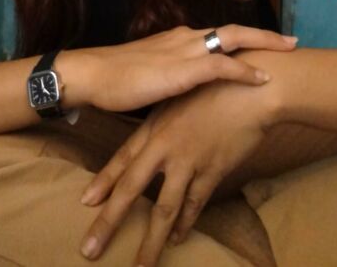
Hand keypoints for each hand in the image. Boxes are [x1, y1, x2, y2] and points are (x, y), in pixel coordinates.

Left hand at [79, 65, 283, 265]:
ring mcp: (187, 162)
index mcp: (155, 127)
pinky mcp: (211, 172)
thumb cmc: (216, 87)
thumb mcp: (181, 98)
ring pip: (164, 209)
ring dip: (151, 241)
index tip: (86, 203)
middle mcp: (165, 147)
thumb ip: (164, 123)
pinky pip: (194, 205)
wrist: (251, 91)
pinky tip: (178, 238)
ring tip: (140, 266)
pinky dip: (185, 224)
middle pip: (131, 190)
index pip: (122, 159)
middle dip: (108, 221)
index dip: (104, 182)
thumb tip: (152, 142)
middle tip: (90, 249)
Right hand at [80, 24, 296, 111]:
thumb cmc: (116, 80)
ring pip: (234, 40)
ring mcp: (185, 50)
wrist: (93, 75)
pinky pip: (222, 66)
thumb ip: (171, 79)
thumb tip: (184, 94)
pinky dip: (244, 71)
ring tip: (288, 51)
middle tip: (292, 41)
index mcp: (179, 40)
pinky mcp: (183, 69)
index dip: (245, 40)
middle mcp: (186, 38)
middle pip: (234, 31)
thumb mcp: (151, 77)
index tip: (266, 44)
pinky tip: (262, 79)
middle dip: (265, 36)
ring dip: (264, 45)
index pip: (219, 35)